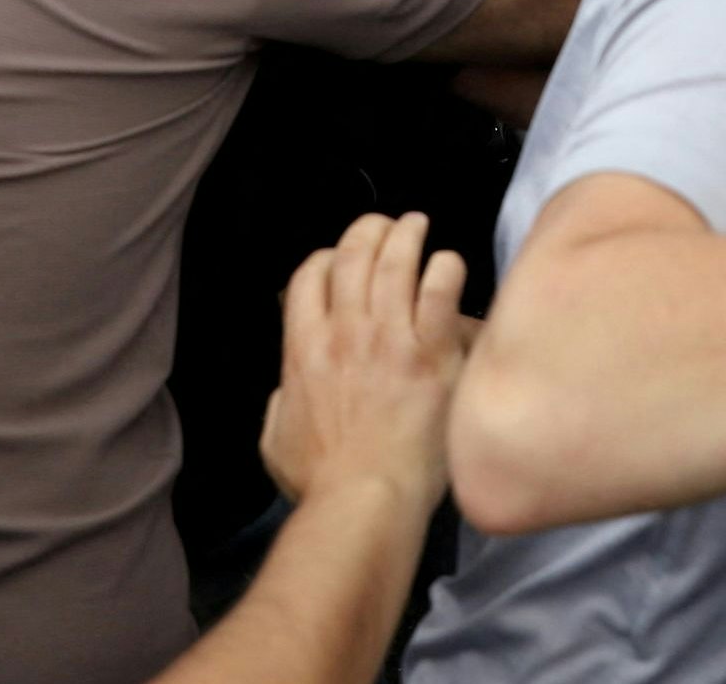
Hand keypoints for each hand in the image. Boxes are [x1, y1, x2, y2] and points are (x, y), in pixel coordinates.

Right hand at [259, 211, 471, 509]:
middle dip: (369, 231)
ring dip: (407, 236)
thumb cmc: (322, 482)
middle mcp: (343, 333)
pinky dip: (445, 268)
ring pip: (396, 262)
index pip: (310, 276)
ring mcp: (388, 339)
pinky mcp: (430, 353)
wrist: (364, 500)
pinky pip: (440, 290)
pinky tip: (449, 265)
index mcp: (303, 349)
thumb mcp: (276, 439)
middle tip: (387, 226)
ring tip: (418, 225)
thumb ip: (282, 402)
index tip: (342, 257)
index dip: (327, 256)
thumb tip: (290, 389)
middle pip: (353, 256)